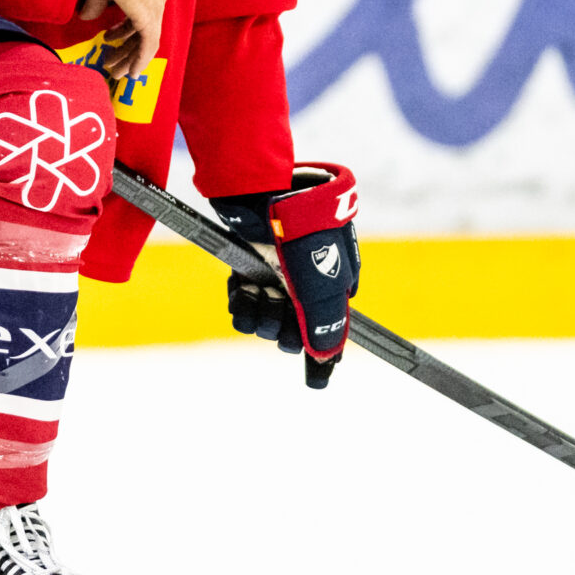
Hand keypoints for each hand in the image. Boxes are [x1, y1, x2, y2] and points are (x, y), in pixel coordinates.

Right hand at [77, 0, 164, 87]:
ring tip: (116, 72)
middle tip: (113, 62)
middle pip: (143, 30)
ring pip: (145, 41)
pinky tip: (132, 72)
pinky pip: (148, 45)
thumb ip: (96, 3)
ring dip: (129, 58)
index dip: (124, 31)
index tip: (111, 40)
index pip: (139, 14)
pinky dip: (140, 60)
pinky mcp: (149, 18)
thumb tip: (87, 16)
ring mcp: (154, 8)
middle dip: (126, 48)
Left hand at [209, 163, 359, 388]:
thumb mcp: (323, 282)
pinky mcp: (246, 271)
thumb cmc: (302, 235)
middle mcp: (304, 287)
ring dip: (261, 315)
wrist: (262, 192)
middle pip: (294, 334)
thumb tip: (326, 358)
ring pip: (266, 324)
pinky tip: (242, 290)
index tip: (315, 381)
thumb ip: (326, 323)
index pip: (330, 333)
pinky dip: (241, 305)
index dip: (322, 358)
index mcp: (334, 287)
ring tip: (259, 292)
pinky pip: (242, 308)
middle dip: (285, 330)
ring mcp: (274, 279)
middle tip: (281, 306)